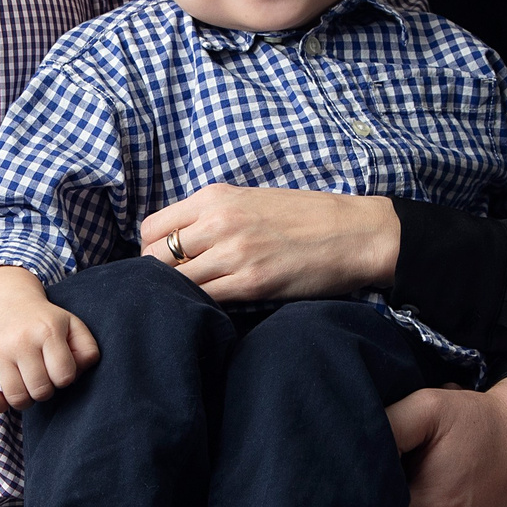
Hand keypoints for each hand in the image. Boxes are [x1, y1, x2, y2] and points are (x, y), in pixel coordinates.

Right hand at [0, 265, 99, 412]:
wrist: (6, 301)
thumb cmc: (44, 321)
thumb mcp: (72, 325)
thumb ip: (87, 350)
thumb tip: (78, 374)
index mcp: (48, 330)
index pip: (64, 377)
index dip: (64, 378)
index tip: (58, 368)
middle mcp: (21, 340)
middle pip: (41, 391)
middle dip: (45, 390)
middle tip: (41, 376)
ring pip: (17, 398)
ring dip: (25, 399)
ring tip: (26, 384)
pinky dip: (0, 405)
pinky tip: (6, 394)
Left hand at [139, 184, 399, 304]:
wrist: (354, 233)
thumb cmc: (305, 217)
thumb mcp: (250, 200)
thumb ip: (212, 215)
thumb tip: (177, 243)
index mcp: (215, 197)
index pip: (152, 228)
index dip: (151, 251)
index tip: (167, 264)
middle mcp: (218, 221)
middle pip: (154, 258)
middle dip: (159, 277)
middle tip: (177, 289)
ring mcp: (234, 253)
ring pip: (176, 282)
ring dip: (180, 295)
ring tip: (195, 302)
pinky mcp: (251, 283)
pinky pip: (205, 300)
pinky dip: (203, 308)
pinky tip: (215, 309)